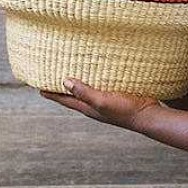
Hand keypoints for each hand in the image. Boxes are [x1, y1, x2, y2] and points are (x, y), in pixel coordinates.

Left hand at [39, 78, 161, 130]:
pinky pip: (100, 86)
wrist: (149, 115)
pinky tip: (97, 72)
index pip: (65, 100)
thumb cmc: (125, 110)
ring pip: (86, 91)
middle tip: (51, 76)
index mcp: (88, 108)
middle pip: (73, 96)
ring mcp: (105, 101)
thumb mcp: (102, 101)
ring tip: (71, 71)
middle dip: (62, 88)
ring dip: (78, 83)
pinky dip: (93, 80)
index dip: (52, 94)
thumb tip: (65, 81)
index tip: (39, 87)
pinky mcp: (116, 95)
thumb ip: (84, 92)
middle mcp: (94, 105)